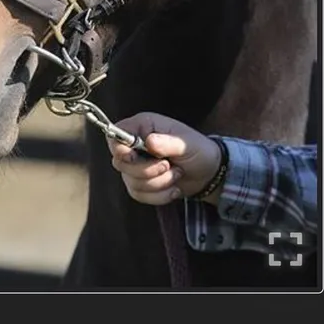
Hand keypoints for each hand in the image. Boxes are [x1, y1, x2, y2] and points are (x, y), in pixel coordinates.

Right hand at [107, 112, 222, 205]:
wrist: (208, 173)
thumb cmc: (198, 150)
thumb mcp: (187, 144)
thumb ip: (167, 142)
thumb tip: (149, 141)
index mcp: (143, 126)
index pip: (115, 135)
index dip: (119, 149)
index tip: (133, 157)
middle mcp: (135, 145)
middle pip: (120, 163)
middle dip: (146, 170)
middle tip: (168, 166)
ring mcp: (136, 166)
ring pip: (130, 181)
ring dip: (157, 184)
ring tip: (175, 175)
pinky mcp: (140, 184)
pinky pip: (138, 195)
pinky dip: (158, 196)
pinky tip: (173, 189)